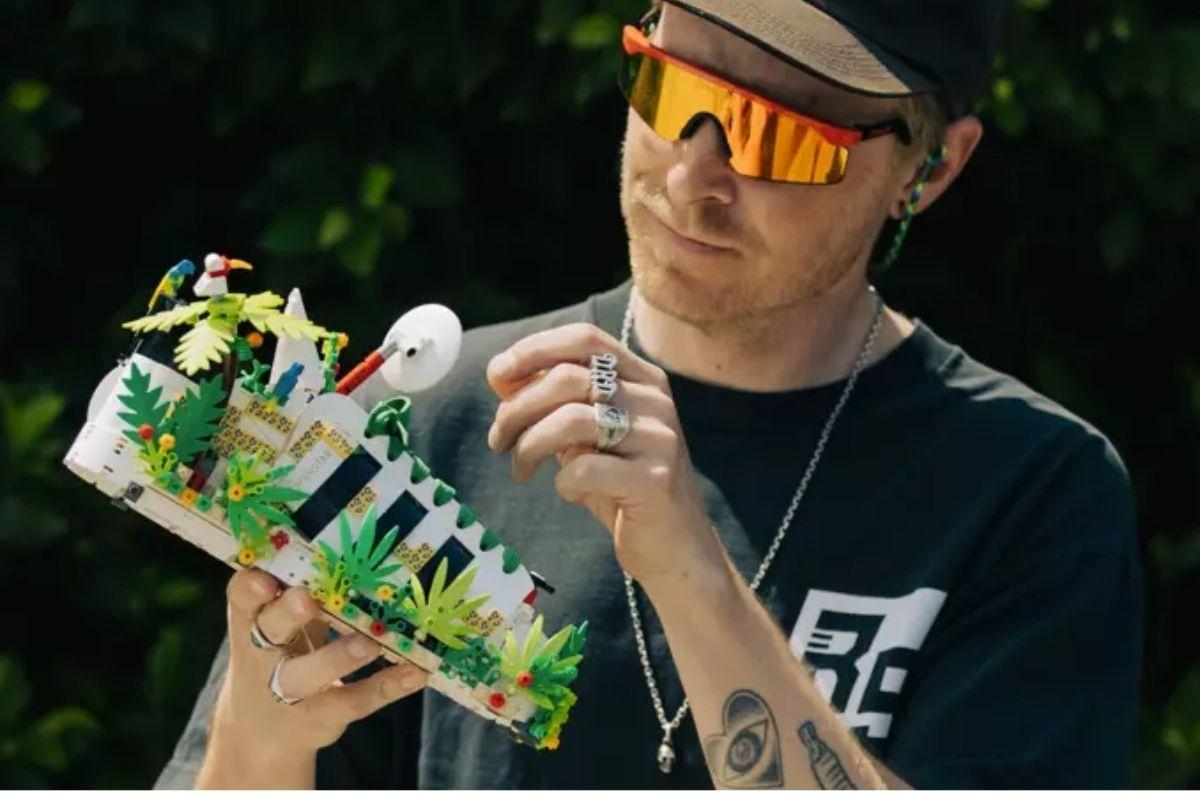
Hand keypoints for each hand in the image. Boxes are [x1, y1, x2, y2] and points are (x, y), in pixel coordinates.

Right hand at [198, 569, 425, 787]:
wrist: (259, 737)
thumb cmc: (276, 657)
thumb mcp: (276, 627)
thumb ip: (298, 595)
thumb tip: (353, 547)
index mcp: (252, 623)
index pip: (242, 598)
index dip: (250, 588)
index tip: (265, 577)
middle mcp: (263, 656)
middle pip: (271, 631)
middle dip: (288, 615)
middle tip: (307, 600)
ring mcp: (290, 691)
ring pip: (309, 674)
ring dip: (338, 657)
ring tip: (370, 643)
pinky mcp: (320, 716)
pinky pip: (354, 700)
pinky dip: (387, 685)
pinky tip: (416, 672)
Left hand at [485, 322, 725, 590]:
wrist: (675, 548)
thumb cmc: (621, 486)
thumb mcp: (584, 437)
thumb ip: (550, 402)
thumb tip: (499, 374)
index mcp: (642, 378)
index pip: (584, 338)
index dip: (535, 349)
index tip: (498, 374)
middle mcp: (655, 400)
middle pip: (569, 378)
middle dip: (517, 408)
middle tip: (499, 440)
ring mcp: (659, 438)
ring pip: (571, 420)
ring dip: (530, 445)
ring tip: (520, 469)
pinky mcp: (655, 480)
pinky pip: (586, 468)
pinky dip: (562, 481)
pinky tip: (568, 491)